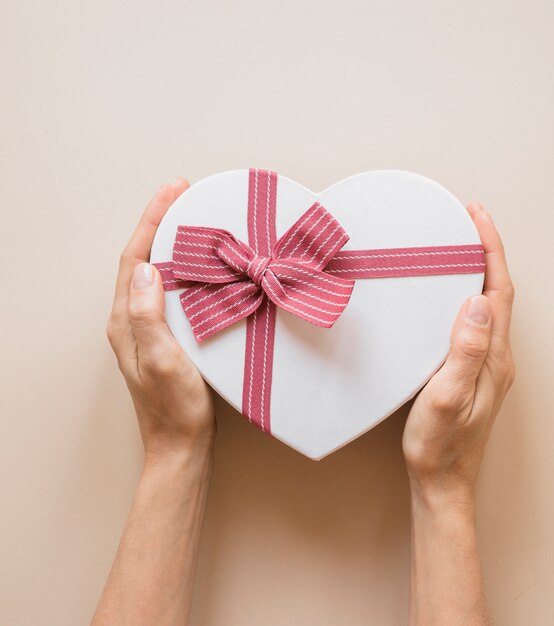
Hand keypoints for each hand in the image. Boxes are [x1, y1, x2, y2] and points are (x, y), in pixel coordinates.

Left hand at [106, 179, 215, 462]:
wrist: (181, 443)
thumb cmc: (173, 406)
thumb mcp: (160, 360)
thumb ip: (147, 315)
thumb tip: (147, 269)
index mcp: (126, 320)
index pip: (135, 258)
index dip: (152, 221)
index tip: (174, 192)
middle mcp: (133, 318)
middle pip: (144, 258)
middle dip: (161, 222)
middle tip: (186, 195)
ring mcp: (151, 327)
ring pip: (160, 272)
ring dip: (174, 242)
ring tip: (196, 219)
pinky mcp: (170, 335)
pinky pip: (176, 290)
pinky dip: (188, 268)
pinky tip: (206, 265)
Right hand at [402, 203, 514, 505]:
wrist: (442, 481)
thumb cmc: (440, 445)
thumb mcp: (446, 397)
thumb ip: (465, 351)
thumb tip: (478, 303)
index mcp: (493, 358)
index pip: (498, 291)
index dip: (490, 250)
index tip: (476, 218)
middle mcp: (496, 357)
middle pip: (497, 292)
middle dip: (485, 252)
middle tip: (465, 224)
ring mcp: (486, 365)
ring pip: (487, 306)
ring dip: (476, 272)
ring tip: (456, 250)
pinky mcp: (472, 372)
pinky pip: (474, 323)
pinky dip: (465, 296)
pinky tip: (447, 296)